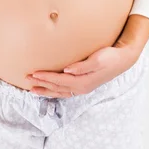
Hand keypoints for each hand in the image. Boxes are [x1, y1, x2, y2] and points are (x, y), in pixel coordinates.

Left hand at [25, 43, 142, 97]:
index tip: (33, 73)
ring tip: (32, 89)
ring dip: (45, 90)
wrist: (122, 60)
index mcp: (82, 82)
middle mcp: (80, 87)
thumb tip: (67, 70)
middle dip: (41, 84)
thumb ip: (82, 66)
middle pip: (56, 88)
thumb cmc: (110, 57)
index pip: (59, 81)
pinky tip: (49, 89)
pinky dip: (54, 91)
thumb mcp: (97, 59)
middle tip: (27, 80)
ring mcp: (82, 88)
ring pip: (59, 91)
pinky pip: (65, 91)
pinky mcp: (83, 84)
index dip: (45, 78)